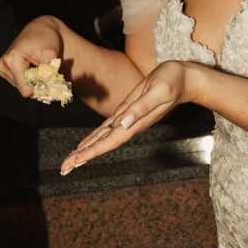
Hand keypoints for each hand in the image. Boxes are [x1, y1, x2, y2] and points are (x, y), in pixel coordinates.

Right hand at [0, 17, 64, 96]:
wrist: (39, 30)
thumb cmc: (46, 40)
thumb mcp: (51, 54)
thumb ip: (50, 74)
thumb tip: (51, 90)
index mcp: (12, 60)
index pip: (26, 90)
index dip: (40, 87)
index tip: (48, 77)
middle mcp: (3, 65)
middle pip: (23, 89)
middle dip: (36, 83)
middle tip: (44, 69)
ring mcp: (1, 68)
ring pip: (22, 87)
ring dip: (32, 80)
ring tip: (37, 65)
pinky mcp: (2, 70)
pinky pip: (19, 83)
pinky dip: (28, 78)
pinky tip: (31, 66)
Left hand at [59, 60, 195, 173]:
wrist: (183, 78)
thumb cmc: (173, 81)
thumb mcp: (159, 90)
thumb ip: (142, 107)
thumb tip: (124, 123)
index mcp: (135, 122)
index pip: (110, 141)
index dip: (92, 152)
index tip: (76, 161)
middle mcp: (130, 125)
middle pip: (102, 145)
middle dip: (83, 157)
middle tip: (64, 169)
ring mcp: (128, 120)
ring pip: (102, 139)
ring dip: (85, 150)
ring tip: (69, 162)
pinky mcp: (127, 111)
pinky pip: (106, 129)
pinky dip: (93, 138)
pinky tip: (84, 146)